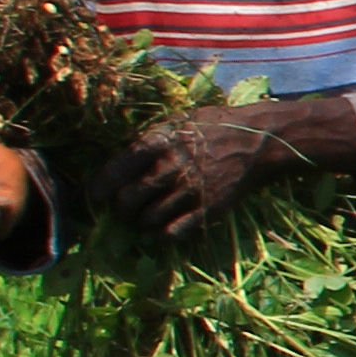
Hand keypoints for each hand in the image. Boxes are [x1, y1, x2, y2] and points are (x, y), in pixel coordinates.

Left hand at [93, 106, 306, 237]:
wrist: (258, 140)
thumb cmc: (214, 127)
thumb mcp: (178, 122)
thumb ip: (150, 142)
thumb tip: (120, 163)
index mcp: (160, 142)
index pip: (117, 169)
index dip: (101, 186)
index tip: (97, 195)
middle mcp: (172, 167)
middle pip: (128, 199)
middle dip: (121, 208)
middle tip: (124, 209)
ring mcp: (190, 190)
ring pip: (149, 219)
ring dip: (141, 223)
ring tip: (144, 219)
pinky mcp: (208, 208)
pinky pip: (174, 232)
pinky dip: (163, 234)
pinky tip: (163, 229)